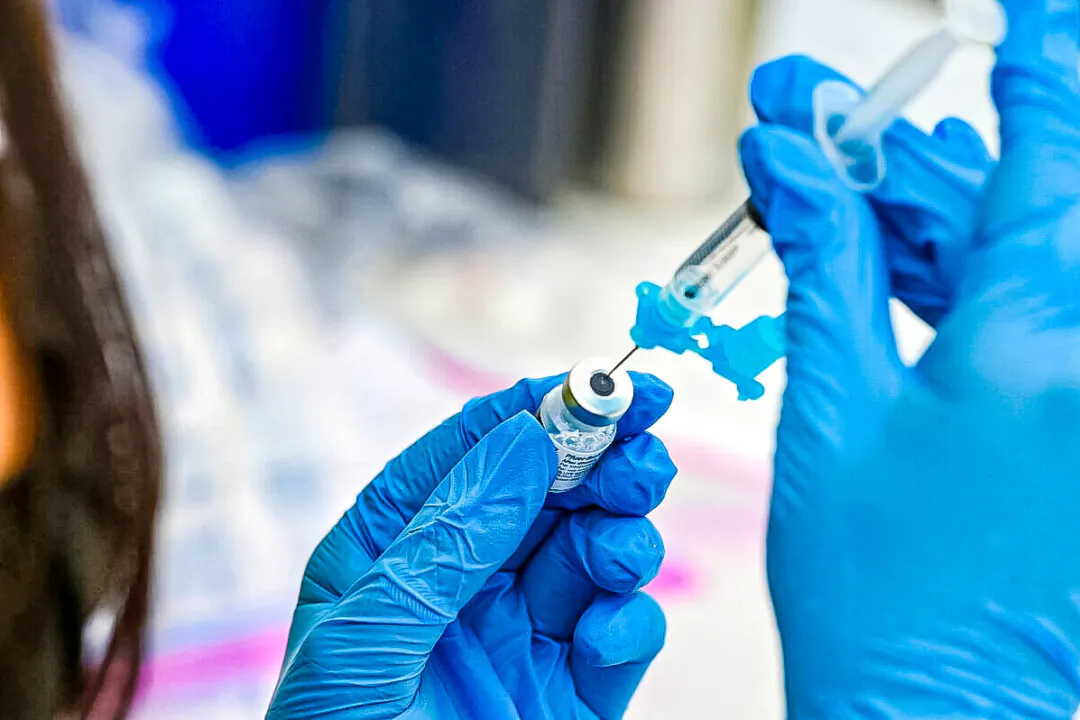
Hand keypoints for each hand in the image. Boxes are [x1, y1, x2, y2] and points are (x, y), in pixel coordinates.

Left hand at [267, 374, 676, 718]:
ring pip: (592, 551)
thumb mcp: (368, 641)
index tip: (608, 383)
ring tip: (619, 554)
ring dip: (622, 538)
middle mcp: (459, 581)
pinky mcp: (569, 693)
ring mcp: (517, 636)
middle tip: (644, 453)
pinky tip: (604, 641)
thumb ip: (447, 539)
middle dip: (601, 464)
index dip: (540, 407)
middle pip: (548, 492)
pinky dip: (627, 626)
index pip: (471, 451)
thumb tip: (525, 443)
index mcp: (390, 549)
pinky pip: (617, 634)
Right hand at [743, 2, 1079, 716]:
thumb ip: (825, 268)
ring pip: (1008, 259)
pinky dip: (947, 277)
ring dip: (920, 209)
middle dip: (906, 150)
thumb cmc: (877, 591)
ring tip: (841, 169)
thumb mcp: (833, 410)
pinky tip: (892, 245)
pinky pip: (1012, 318)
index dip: (1029, 68)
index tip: (1025, 10)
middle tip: (819, 114)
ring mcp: (1079, 397)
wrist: (935, 715)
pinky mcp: (1065, 432)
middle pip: (1009, 204)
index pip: (1043, 155)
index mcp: (1037, 341)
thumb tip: (797, 165)